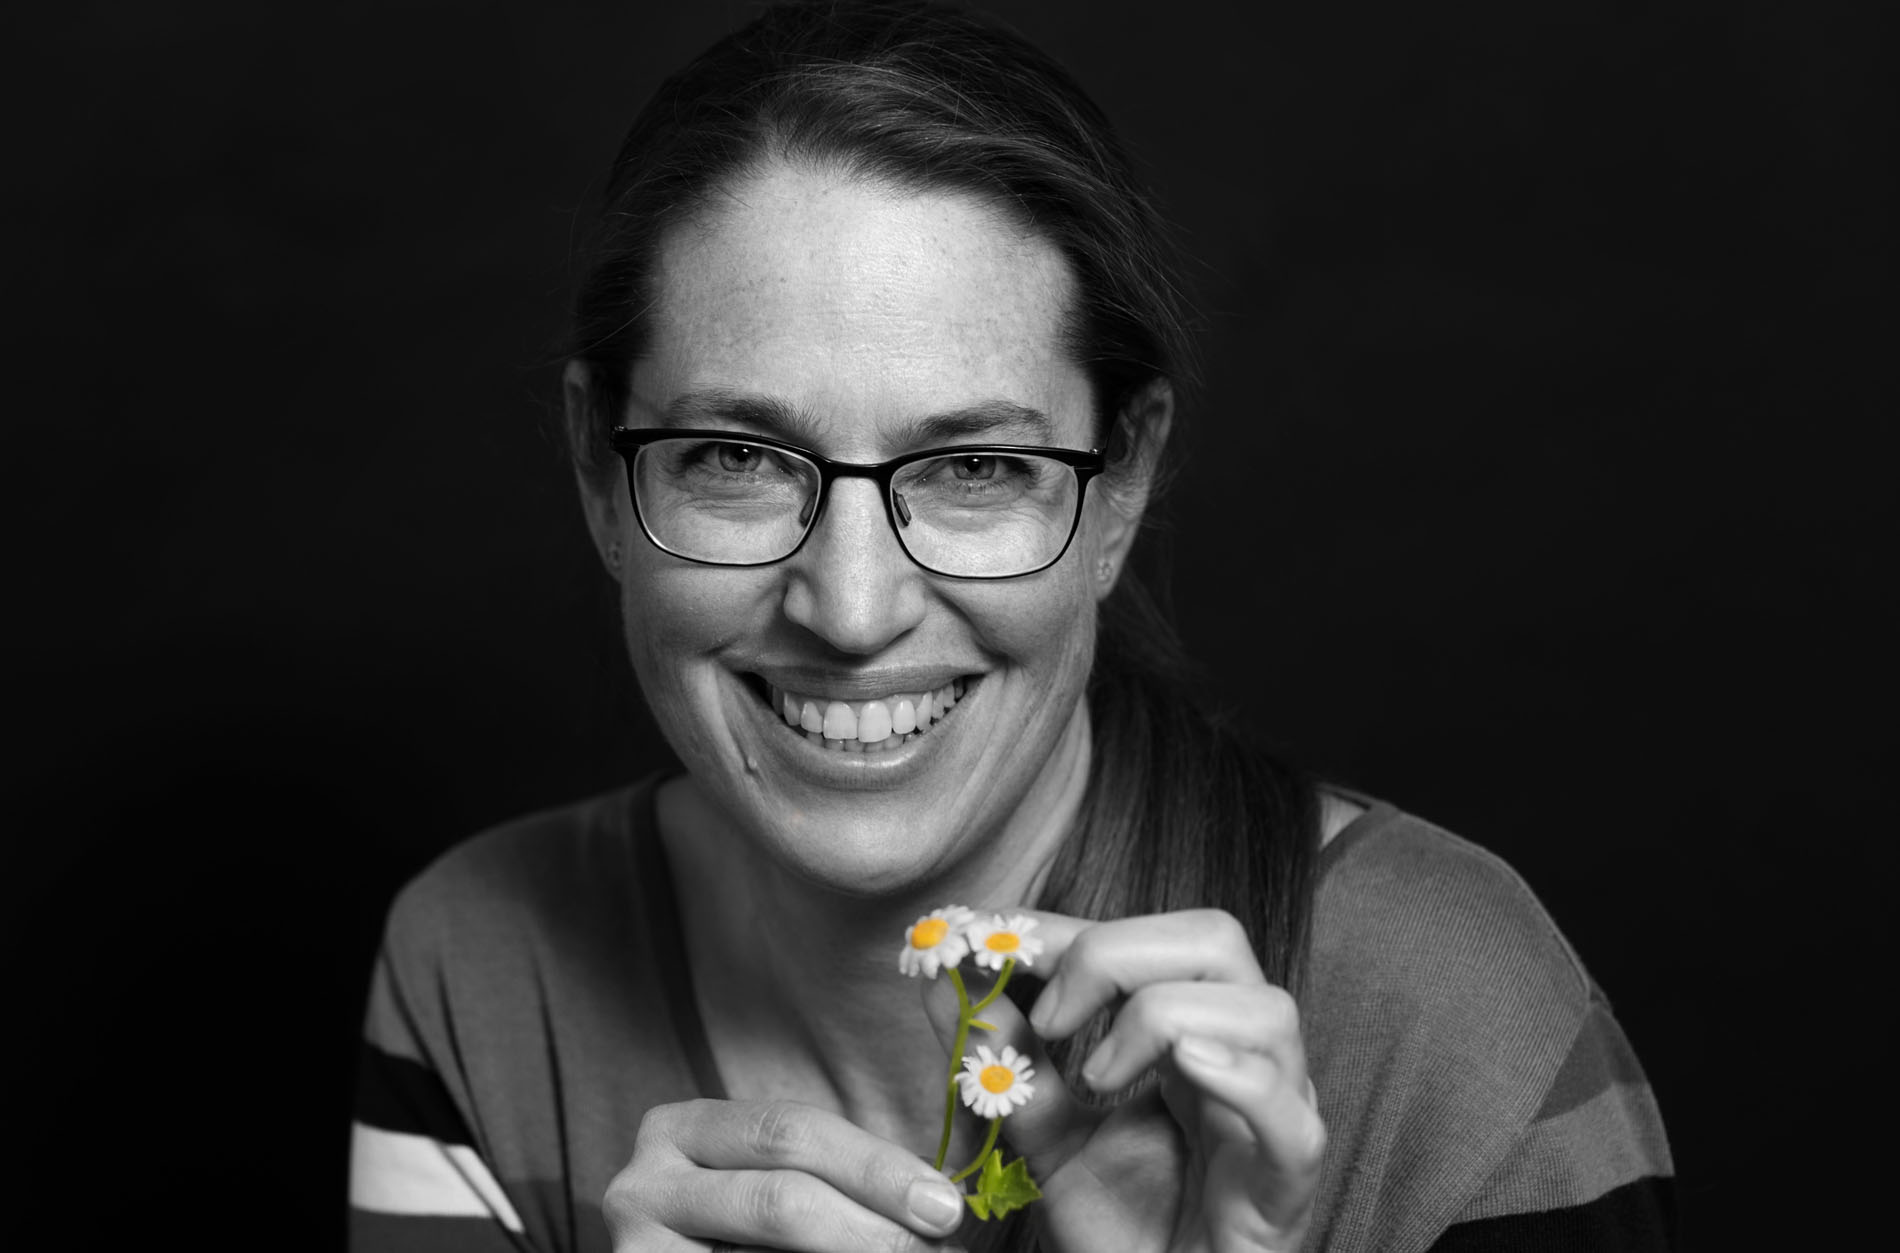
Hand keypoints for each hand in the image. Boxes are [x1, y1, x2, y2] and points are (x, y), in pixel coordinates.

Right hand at [604, 1098, 967, 1250]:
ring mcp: (633, 1248)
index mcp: (684, 1129)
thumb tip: (938, 1205)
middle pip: (778, 1197)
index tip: (945, 1205)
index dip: (875, 1168)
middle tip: (936, 1247)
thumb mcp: (780, 1184)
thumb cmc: (748, 1236)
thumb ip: (841, 1177)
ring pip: (766, 1251)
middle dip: (871, 1226)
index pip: (791, 1132)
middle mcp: (643, 1181)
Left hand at [923, 909, 1324, 1252]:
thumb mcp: (1044, 1136)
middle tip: (1049, 1019)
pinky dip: (1241, 1080)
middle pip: (1216, 941)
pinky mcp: (1284, 1189)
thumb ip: (1005, 1060)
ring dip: (1163, 1017)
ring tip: (1097, 1078)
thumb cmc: (1123, 1233)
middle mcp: (1245, 1059)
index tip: (993, 939)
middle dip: (1117, 954)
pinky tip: (1186, 1069)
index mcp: (1195, 1034)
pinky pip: (1290, 1118)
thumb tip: (943, 979)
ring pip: (1263, 1011)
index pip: (1153, 937)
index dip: (1071, 927)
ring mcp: (1276, 1118)